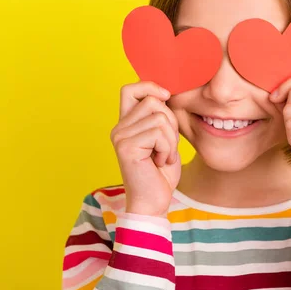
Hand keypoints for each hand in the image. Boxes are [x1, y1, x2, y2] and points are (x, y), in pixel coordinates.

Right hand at [110, 81, 180, 216]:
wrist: (154, 202)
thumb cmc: (161, 173)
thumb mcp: (164, 138)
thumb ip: (161, 116)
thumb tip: (165, 93)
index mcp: (126, 123)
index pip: (130, 88)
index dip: (150, 86)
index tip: (166, 97)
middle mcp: (119, 128)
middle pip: (153, 101)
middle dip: (170, 122)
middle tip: (167, 146)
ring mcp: (120, 137)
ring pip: (160, 118)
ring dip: (171, 140)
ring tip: (163, 156)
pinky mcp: (127, 147)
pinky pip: (159, 134)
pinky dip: (168, 149)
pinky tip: (160, 162)